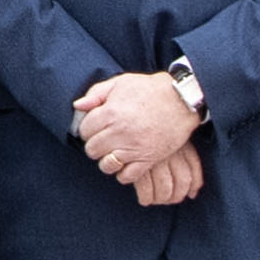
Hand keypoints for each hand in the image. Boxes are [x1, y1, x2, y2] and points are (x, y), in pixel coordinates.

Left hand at [72, 68, 206, 196]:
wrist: (181, 99)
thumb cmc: (149, 89)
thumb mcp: (121, 82)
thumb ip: (96, 93)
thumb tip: (78, 106)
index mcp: (110, 113)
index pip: (84, 130)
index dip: (87, 129)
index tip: (95, 127)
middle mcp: (119, 132)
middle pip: (92, 150)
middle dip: (95, 145)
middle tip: (104, 140)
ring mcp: (133, 148)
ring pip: (106, 165)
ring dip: (107, 160)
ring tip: (113, 152)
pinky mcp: (147, 159)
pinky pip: (126, 176)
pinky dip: (123, 173)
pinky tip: (126, 162)